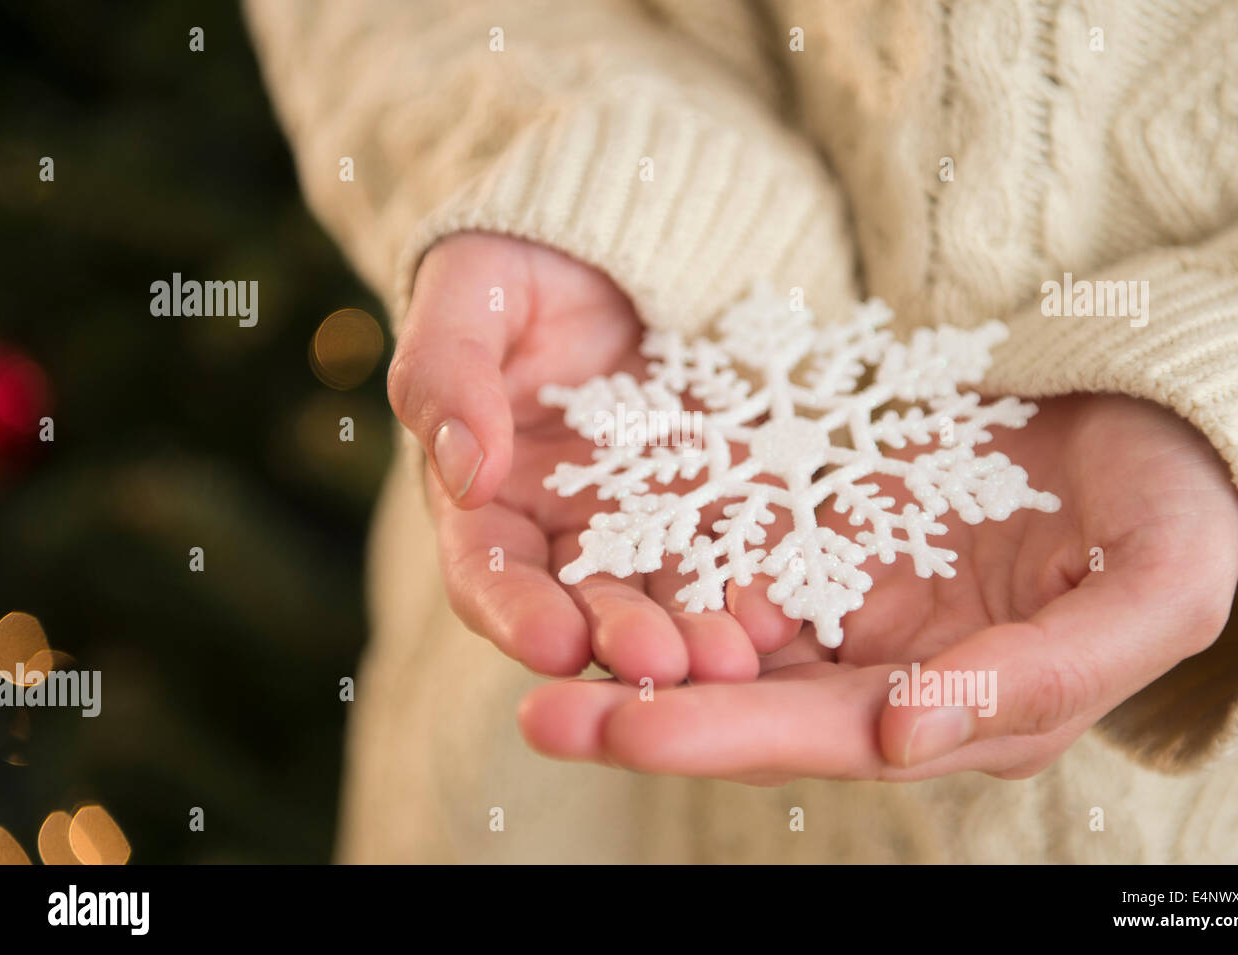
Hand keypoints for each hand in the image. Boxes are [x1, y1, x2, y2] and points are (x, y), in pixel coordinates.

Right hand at [388, 233, 763, 683]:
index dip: (515, 613)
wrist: (614, 242)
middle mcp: (568, 529)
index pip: (489, 573)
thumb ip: (447, 376)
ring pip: (670, 595)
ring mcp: (650, 519)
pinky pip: (741, 547)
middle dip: (622, 642)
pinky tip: (790, 604)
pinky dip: (760, 581)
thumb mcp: (468, 297)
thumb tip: (462, 472)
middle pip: (588, 604)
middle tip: (664, 666)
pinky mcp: (721, 496)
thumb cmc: (517, 263)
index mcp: (488, 499)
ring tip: (739, 658)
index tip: (552, 642)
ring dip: (698, 636)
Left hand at [518, 394, 1237, 783]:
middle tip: (537, 707)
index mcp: (960, 704)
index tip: (623, 731)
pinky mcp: (825, 521)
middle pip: (748, 699)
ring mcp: (852, 590)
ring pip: (725, 628)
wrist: (1158, 407)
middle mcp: (889, 664)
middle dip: (641, 710)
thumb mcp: (1153, 592)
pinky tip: (597, 546)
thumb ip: (1039, 677)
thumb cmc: (1178, 505)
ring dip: (634, 638)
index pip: (825, 735)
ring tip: (537, 638)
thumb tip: (900, 742)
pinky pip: (735, 539)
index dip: (723, 739)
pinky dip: (669, 552)